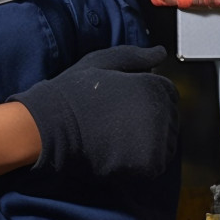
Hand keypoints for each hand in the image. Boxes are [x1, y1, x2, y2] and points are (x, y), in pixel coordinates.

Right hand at [9, 45, 178, 177]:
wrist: (51, 127)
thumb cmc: (74, 92)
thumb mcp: (103, 62)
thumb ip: (137, 56)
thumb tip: (161, 52)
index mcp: (153, 86)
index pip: (167, 92)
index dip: (143, 95)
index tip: (120, 100)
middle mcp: (162, 114)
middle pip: (168, 118)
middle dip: (148, 117)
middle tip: (115, 118)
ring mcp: (158, 142)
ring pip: (165, 141)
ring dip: (147, 139)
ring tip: (115, 133)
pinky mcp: (149, 166)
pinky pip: (155, 163)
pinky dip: (141, 159)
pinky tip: (117, 149)